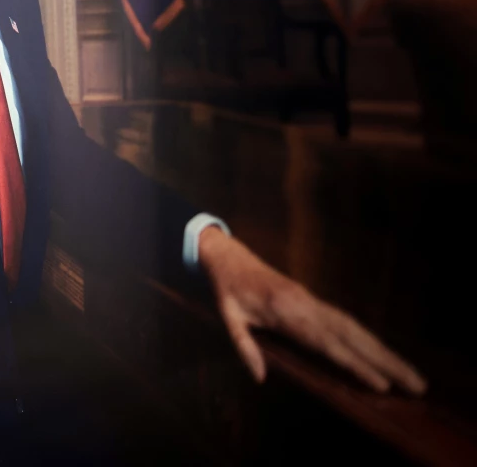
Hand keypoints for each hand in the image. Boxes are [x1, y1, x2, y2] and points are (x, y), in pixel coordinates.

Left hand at [199, 227, 426, 394]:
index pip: (327, 344)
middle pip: (354, 337)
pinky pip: (348, 322)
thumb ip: (243, 346)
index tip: (381, 385)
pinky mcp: (316, 301)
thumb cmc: (228, 291)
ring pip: (356, 328)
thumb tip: (260, 378)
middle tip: (418, 386)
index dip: (355, 364)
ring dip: (385, 352)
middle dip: (387, 362)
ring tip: (412, 375)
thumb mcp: (227, 318)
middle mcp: (308, 306)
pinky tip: (386, 355)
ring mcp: (314, 302)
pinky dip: (370, 338)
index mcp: (286, 312)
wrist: (231, 259)